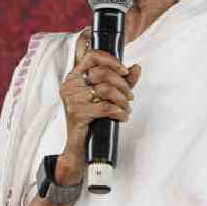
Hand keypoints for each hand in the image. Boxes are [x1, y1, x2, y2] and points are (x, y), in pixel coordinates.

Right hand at [57, 33, 141, 179]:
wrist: (80, 148)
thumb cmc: (92, 121)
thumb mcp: (107, 97)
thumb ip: (122, 81)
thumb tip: (136, 68)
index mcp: (74, 77)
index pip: (92, 56)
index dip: (111, 60)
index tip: (124, 71)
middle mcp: (70, 85)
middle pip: (102, 73)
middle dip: (122, 85)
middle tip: (129, 97)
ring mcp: (72, 99)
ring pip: (105, 90)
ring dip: (122, 100)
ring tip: (126, 108)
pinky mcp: (77, 113)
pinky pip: (105, 107)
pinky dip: (119, 112)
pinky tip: (122, 117)